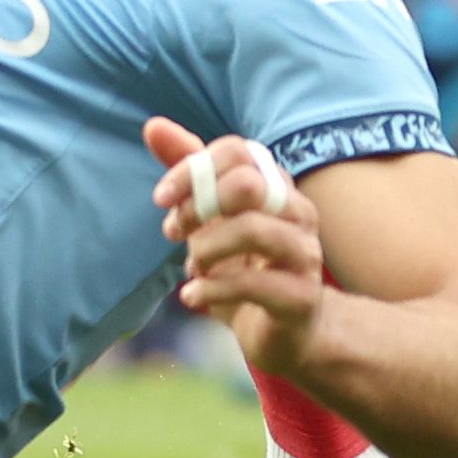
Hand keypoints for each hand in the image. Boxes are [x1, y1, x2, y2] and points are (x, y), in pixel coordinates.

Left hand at [153, 120, 330, 377]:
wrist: (281, 332)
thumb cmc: (243, 266)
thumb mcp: (211, 217)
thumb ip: (188, 172)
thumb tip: (153, 125)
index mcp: (276, 185)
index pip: (237, 151)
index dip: (191, 169)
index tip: (161, 198)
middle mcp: (297, 212)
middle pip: (248, 184)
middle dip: (198, 206)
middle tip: (176, 232)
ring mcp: (304, 254)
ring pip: (253, 229)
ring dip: (205, 249)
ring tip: (193, 267)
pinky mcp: (302, 297)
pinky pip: (254, 284)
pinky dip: (211, 289)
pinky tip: (192, 297)